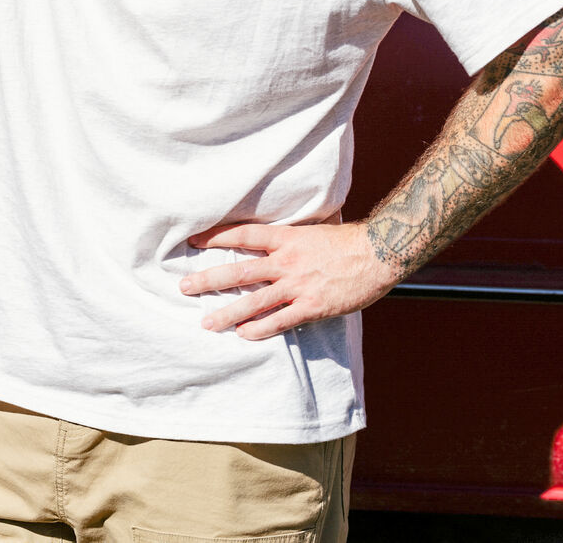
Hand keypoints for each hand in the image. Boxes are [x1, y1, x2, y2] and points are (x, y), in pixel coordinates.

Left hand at [180, 219, 398, 340]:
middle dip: (209, 279)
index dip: (216, 237)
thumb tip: (273, 228)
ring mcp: (298, 286)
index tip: (194, 240)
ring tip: (206, 322)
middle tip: (184, 286)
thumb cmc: (346, 239)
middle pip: (239, 271)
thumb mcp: (313, 228)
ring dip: (227, 312)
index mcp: (286, 237)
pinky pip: (280, 321)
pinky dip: (260, 329)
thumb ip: (290, 233)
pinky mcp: (312, 306)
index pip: (243, 235)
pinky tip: (243, 335)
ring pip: (254, 301)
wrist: (378, 253)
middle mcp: (286, 261)